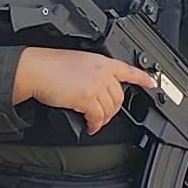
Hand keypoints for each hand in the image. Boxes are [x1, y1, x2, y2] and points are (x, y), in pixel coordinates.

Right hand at [11, 46, 154, 133]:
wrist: (35, 69)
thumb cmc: (49, 65)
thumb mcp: (78, 62)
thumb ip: (93, 72)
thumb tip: (98, 89)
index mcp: (101, 61)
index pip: (128, 69)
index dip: (143, 77)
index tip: (152, 83)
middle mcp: (101, 72)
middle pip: (119, 97)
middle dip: (113, 110)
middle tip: (104, 116)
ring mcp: (95, 85)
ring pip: (110, 109)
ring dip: (103, 119)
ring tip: (95, 123)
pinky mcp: (87, 97)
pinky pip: (97, 117)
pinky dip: (95, 125)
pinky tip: (90, 126)